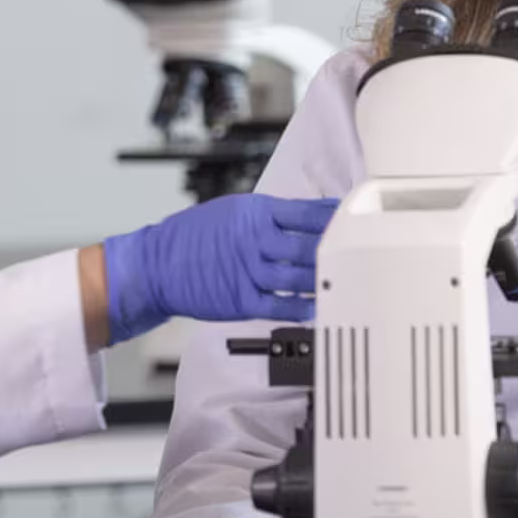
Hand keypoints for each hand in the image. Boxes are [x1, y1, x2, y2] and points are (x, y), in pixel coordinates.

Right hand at [102, 194, 337, 343]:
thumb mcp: (232, 211)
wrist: (157, 264)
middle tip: (360, 254)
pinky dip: (300, 306)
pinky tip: (316, 305)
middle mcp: (253, 240)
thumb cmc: (194, 237)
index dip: (335, 218)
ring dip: (322, 279)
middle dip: (337, 250)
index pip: (306, 213)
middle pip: (307, 245)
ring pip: (296, 277)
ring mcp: (247, 271)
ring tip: (345, 281)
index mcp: (254, 212)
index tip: (355, 220)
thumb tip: (309, 217)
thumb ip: (269, 216)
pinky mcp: (240, 300)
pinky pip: (279, 305)